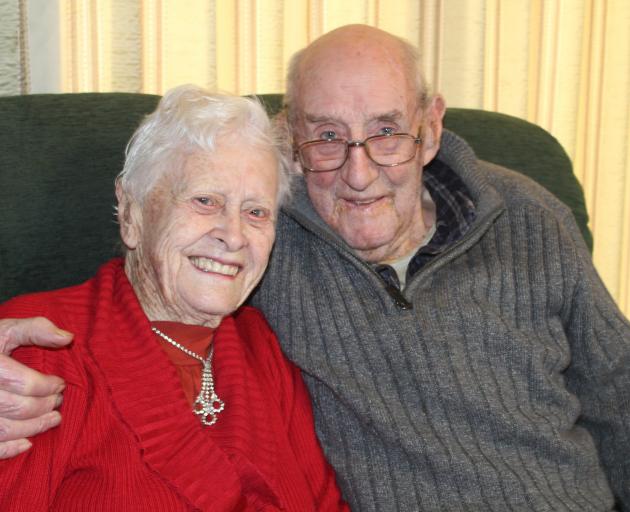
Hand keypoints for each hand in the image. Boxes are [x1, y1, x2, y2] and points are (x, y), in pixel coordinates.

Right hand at [0, 317, 71, 458]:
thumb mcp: (4, 330)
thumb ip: (35, 329)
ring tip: (53, 419)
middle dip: (44, 406)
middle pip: (16, 407)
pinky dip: (8, 450)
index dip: (47, 386)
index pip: (22, 382)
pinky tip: (27, 444)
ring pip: (3, 430)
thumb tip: (68, 338)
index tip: (60, 384)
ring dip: (33, 428)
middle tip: (58, 401)